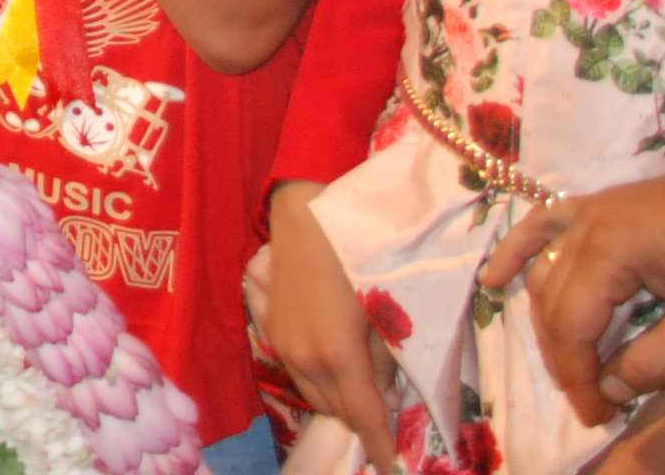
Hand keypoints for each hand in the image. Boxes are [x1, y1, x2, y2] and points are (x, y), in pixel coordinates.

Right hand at [266, 183, 404, 472]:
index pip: (364, 417)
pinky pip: (301, 374)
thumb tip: (391, 395)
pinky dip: (322, 380)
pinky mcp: (272, 331)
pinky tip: (338, 362)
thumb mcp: (387, 310)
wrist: (303, 216)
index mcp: (337, 355)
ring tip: (365, 387)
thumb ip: (388, 359)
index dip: (380, 446)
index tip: (392, 465)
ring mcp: (283, 346)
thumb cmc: (356, 254)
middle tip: (390, 413)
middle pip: (338, 412)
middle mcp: (304, 360)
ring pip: (317, 397)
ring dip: (341, 401)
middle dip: (363, 419)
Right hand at [482, 171, 664, 427]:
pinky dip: (516, 252)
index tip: (598, 416)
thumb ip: (662, 355)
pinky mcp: (600, 204)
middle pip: (553, 304)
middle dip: (566, 360)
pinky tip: (494, 278)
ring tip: (567, 368)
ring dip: (548, 324)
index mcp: (609, 251)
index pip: (572, 326)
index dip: (579, 377)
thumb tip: (610, 385)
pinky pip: (541, 226)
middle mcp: (584, 227)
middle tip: (592, 405)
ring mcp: (588, 211)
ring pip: (545, 273)